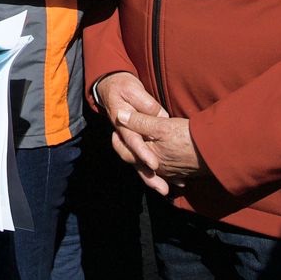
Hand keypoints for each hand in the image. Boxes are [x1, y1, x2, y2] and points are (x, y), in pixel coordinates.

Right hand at [95, 73, 171, 193]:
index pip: (132, 140)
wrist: (111, 88)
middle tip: (162, 188)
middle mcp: (124, 136)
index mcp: (121, 123)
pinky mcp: (136, 143)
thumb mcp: (132, 89)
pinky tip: (170, 180)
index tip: (154, 165)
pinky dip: (155, 171)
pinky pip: (143, 160)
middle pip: (134, 159)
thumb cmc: (123, 88)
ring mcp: (129, 141)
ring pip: (138, 164)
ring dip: (151, 178)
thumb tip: (158, 115)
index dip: (142, 152)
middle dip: (148, 175)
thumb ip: (145, 103)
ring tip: (166, 191)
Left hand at [116, 109, 201, 192]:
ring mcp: (170, 172)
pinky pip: (166, 170)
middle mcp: (158, 169)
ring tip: (141, 148)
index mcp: (148, 158)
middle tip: (125, 138)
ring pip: (152, 165)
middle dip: (131, 150)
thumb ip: (139, 121)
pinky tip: (161, 161)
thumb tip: (119, 115)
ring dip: (145, 158)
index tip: (116, 131)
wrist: (215, 150)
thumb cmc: (187, 137)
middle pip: (138, 160)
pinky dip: (160, 164)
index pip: (125, 152)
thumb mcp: (160, 126)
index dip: (119, 140)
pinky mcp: (181, 172)